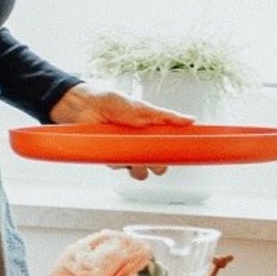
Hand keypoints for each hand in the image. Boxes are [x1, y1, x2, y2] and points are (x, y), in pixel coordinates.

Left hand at [47, 83, 193, 179]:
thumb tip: (191, 120)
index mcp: (151, 134)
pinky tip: (116, 146)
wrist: (86, 105)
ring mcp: (125, 153)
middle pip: (156, 167)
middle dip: (156, 165)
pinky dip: (119, 160)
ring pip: (139, 172)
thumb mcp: (143, 108)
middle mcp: (140, 146)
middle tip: (151, 155)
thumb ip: (167, 117)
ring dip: (138, 166)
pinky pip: (120, 167)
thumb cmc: (113, 103)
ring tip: (132, 151)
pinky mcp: (111, 158)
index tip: (174, 155)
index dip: (171, 156)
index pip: (167, 152)